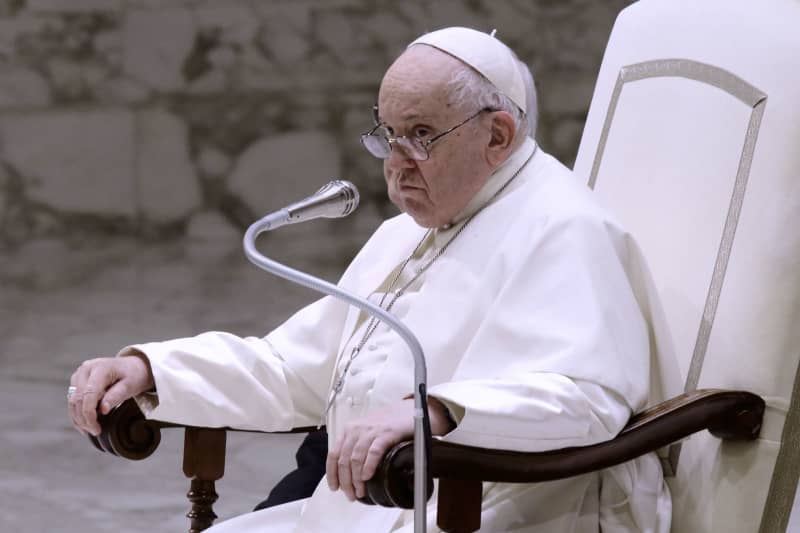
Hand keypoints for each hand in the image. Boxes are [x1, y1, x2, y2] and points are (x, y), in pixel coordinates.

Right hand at [68, 353, 154, 436]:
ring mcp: (79, 374)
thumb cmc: (133, 375)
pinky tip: (84, 424)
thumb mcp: (130, 386)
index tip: (96, 429)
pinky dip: (77, 413)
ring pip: (72, 401)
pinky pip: (72, 400)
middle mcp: (86, 369)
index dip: (89, 414)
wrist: (132, 366)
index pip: (88, 394)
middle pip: (78, 399)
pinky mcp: (77, 381)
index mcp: (100, 368)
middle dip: (84, 419)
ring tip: (91, 430)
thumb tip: (103, 410)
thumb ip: (116, 396)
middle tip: (95, 431)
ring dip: (79, 418)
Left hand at [326, 397, 454, 500]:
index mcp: (349, 430)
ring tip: (360, 491)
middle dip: (346, 481)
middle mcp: (357, 429)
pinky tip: (368, 476)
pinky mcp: (386, 433)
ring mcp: (371, 431)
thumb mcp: (366, 432)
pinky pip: (373, 452)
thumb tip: (348, 473)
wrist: (408, 411)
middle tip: (351, 495)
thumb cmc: (387, 424)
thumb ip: (356, 447)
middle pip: (344, 460)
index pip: (334, 454)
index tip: (334, 487)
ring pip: (356, 458)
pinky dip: (369, 466)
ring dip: (356, 479)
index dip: (332, 473)